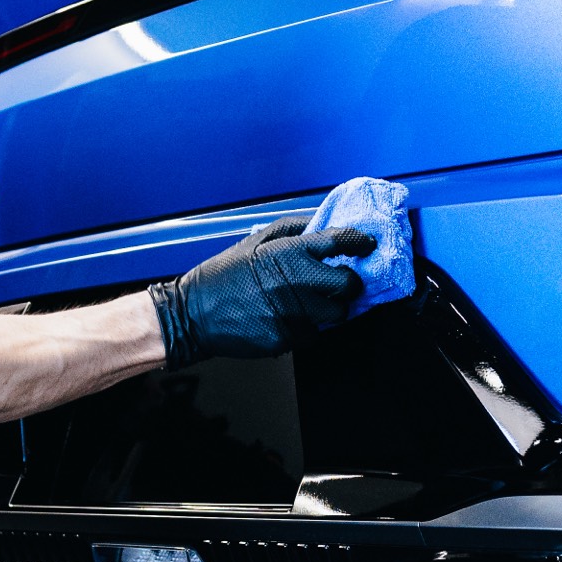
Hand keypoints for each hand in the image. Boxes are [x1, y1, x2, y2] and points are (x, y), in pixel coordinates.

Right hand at [149, 216, 376, 366]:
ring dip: (331, 309)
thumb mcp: (255, 240)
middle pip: (349, 285)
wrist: (194, 314)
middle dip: (349, 284)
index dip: (360, 242)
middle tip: (340, 282)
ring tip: (310, 302)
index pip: (340, 241)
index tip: (367, 245)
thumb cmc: (224, 275)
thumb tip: (322, 224)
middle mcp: (296, 281)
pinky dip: (309, 326)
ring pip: (337, 314)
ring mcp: (293, 313)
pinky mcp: (288, 338)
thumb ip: (293, 229)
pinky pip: (315, 334)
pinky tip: (289, 317)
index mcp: (289, 252)